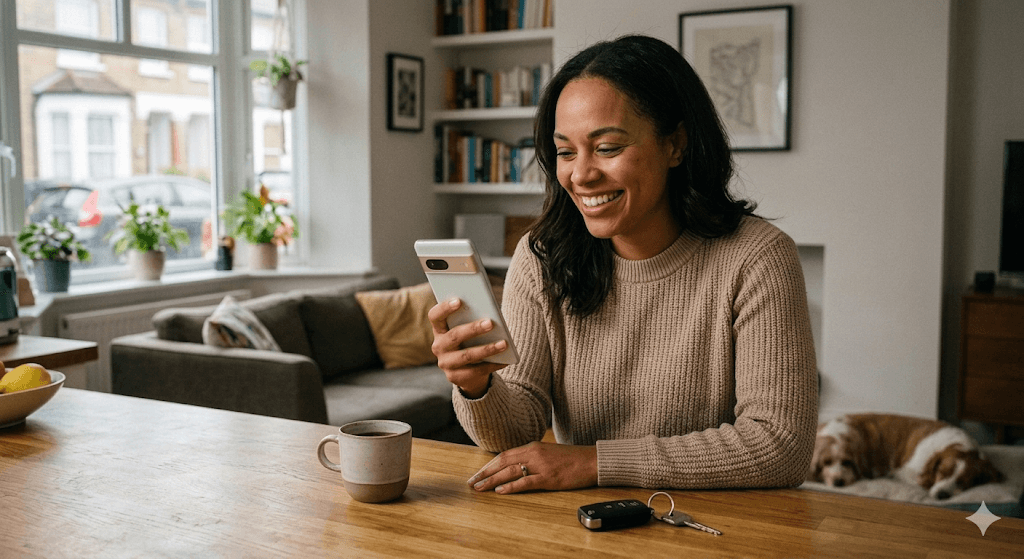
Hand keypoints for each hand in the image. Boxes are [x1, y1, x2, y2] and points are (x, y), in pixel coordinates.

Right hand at [428, 297, 507, 397]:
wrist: (466, 372)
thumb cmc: (469, 342)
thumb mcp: (467, 331)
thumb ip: (471, 321)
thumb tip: (490, 316)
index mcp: (439, 330)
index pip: (435, 316)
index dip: (444, 308)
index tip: (459, 300)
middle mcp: (438, 346)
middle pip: (454, 336)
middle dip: (473, 329)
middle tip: (491, 322)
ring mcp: (445, 363)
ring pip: (467, 355)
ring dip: (487, 349)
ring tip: (504, 343)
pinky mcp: (455, 377)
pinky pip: (476, 371)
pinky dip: (492, 364)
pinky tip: (505, 360)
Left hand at [467, 442, 597, 494]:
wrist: (591, 460)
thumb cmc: (571, 459)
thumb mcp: (547, 453)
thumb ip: (531, 457)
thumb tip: (515, 467)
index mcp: (532, 446)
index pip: (504, 455)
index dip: (489, 465)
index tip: (477, 474)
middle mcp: (534, 453)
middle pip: (503, 462)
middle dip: (485, 472)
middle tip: (472, 482)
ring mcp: (541, 465)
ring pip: (510, 471)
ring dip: (492, 480)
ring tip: (480, 488)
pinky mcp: (549, 477)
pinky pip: (526, 481)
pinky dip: (512, 486)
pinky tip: (501, 490)